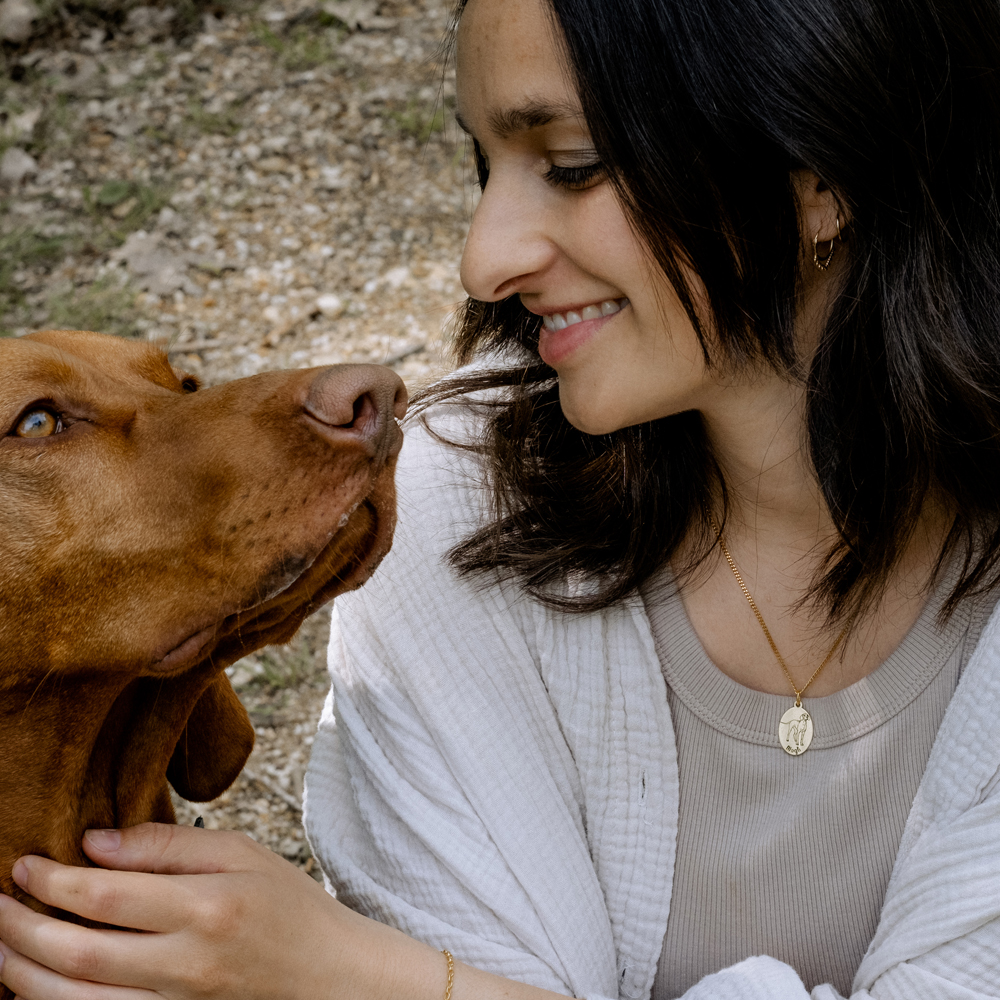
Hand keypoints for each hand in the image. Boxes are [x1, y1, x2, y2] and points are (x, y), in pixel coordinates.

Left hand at [0, 823, 441, 999]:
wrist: (333, 980)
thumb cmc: (289, 909)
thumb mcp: (243, 854)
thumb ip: (170, 845)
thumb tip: (96, 842)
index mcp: (208, 906)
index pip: (107, 894)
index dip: (53, 881)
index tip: (25, 865)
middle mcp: (187, 964)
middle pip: (78, 953)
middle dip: (20, 929)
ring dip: (21, 975)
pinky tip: (36, 985)